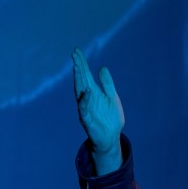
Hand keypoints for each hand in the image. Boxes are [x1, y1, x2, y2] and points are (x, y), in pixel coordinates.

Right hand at [72, 48, 123, 173]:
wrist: (111, 137)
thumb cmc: (110, 118)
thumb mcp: (112, 98)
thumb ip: (107, 84)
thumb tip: (102, 68)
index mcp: (93, 92)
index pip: (85, 75)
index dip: (81, 63)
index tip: (77, 51)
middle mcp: (87, 98)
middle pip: (81, 80)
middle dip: (78, 68)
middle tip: (75, 55)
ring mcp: (85, 108)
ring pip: (79, 92)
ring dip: (78, 80)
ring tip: (78, 68)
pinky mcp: (87, 119)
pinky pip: (84, 109)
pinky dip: (85, 100)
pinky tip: (87, 91)